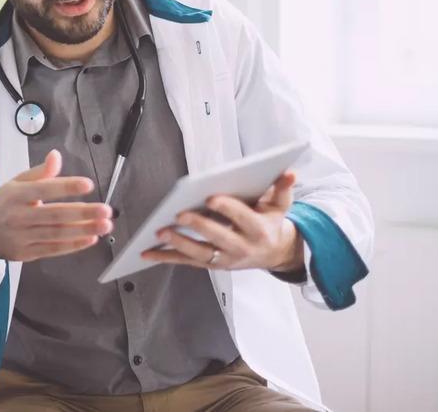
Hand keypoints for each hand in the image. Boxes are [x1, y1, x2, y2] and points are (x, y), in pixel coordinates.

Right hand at [0, 150, 112, 289]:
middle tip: (106, 210)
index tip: (88, 184)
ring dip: (83, 230)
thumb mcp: (14, 184)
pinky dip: (73, 245)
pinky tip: (90, 239)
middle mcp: (18, 216)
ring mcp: (21, 237)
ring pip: (56, 234)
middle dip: (82, 213)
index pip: (43, 189)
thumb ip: (39, 173)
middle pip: (54, 215)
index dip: (65, 187)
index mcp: (15, 195)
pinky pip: (53, 250)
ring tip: (105, 225)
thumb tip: (57, 156)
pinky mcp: (25, 254)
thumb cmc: (1, 205)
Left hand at [142, 171, 303, 272]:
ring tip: (161, 232)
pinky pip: (186, 262)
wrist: (274, 253)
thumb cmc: (270, 222)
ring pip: (200, 254)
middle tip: (180, 214)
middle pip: (218, 237)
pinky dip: (166, 257)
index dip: (227, 208)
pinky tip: (147, 252)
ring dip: (179, 243)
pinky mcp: (212, 265)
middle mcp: (242, 248)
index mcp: (258, 230)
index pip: (242, 218)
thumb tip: (289, 173)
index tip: (211, 197)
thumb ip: (282, 189)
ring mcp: (225, 259)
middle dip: (199, 226)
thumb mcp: (280, 206)